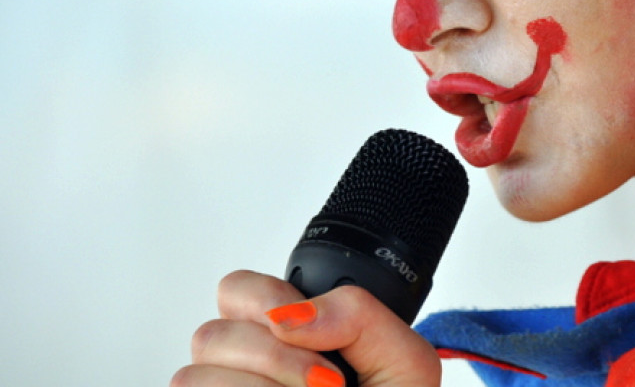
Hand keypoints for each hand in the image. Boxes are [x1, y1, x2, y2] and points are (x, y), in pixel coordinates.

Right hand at [171, 270, 441, 386]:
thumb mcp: (404, 360)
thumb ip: (357, 315)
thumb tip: (289, 316)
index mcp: (288, 335)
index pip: (236, 291)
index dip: (262, 299)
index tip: (299, 326)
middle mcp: (248, 368)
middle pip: (212, 335)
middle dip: (273, 357)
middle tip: (328, 382)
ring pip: (195, 377)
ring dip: (261, 386)